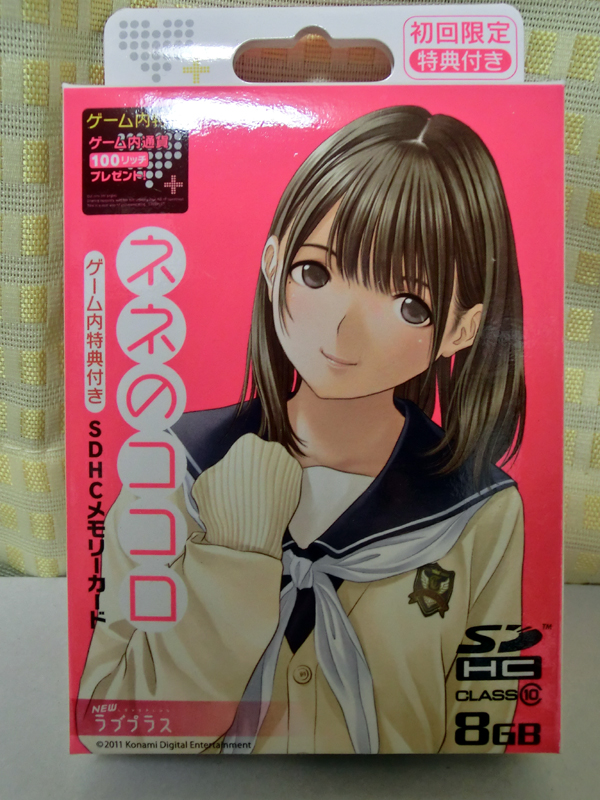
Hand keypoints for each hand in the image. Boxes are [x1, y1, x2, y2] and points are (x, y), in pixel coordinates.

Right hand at [191, 434, 301, 558]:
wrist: (247, 536)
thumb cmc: (223, 506)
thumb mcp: (206, 480)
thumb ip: (220, 466)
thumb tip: (225, 464)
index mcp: (248, 443)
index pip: (245, 446)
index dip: (239, 462)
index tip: (236, 476)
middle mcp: (272, 448)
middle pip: (263, 453)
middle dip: (256, 467)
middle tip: (248, 486)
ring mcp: (288, 464)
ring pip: (276, 465)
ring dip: (269, 476)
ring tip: (259, 495)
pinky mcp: (298, 481)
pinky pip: (287, 478)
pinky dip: (280, 486)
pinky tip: (270, 500)